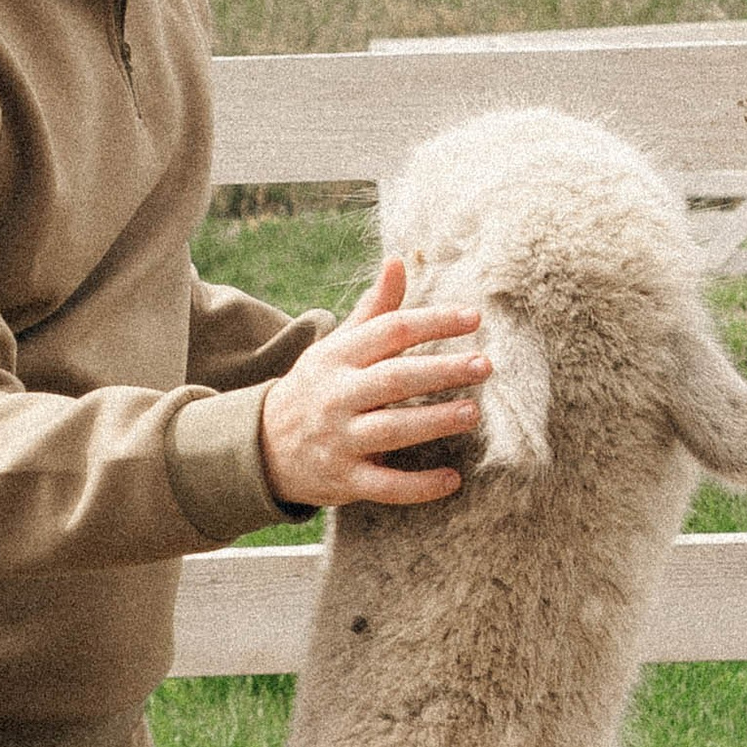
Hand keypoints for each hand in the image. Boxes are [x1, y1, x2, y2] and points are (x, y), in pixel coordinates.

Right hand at [256, 257, 490, 509]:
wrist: (262, 447)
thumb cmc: (316, 388)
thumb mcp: (336, 346)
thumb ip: (374, 310)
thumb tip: (398, 261)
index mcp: (338, 357)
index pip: (390, 332)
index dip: (433, 322)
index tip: (474, 318)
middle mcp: (337, 396)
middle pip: (394, 379)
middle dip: (442, 371)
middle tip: (485, 365)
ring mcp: (340, 440)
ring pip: (392, 430)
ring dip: (435, 421)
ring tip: (473, 412)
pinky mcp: (344, 479)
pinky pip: (386, 485)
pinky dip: (419, 486)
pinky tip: (453, 479)